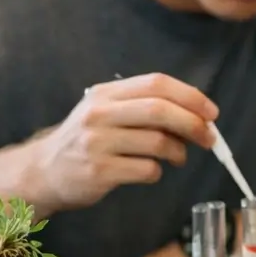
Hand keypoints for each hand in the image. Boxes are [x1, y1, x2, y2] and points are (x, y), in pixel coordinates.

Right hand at [23, 73, 218, 211]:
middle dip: (193, 124)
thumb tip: (196, 116)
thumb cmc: (86, 141)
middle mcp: (99, 114)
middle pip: (160, 111)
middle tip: (209, 138)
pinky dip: (158, 172)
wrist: (43, 172)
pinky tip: (149, 171)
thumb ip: (143, 108)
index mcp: (105, 94)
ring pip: (157, 143)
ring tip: (177, 157)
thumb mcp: (106, 112)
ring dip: (178, 152)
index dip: (190, 96)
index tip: (211, 112)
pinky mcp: (99, 171)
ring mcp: (97, 143)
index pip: (156, 84)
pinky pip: (147, 170)